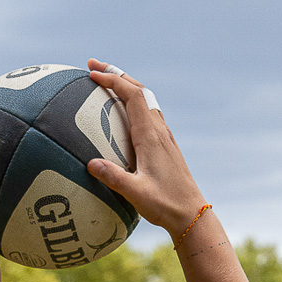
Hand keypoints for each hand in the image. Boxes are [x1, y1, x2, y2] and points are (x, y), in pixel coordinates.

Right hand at [84, 59, 206, 238]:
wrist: (191, 214)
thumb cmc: (165, 205)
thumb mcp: (137, 194)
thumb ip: (114, 178)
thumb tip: (90, 164)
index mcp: (151, 136)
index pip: (132, 96)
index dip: (112, 81)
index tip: (92, 74)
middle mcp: (159, 130)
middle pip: (139, 90)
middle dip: (116, 74)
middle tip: (93, 67)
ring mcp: (164, 136)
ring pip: (145, 100)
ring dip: (126, 86)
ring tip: (106, 82)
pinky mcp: (166, 145)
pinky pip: (148, 113)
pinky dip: (133, 103)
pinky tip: (123, 113)